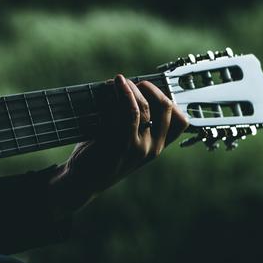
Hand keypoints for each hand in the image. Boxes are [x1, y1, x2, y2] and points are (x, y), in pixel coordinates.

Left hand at [45, 74, 188, 221]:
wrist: (81, 181)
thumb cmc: (100, 156)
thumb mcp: (125, 142)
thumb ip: (134, 123)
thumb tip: (130, 87)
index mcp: (157, 147)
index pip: (180, 121)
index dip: (169, 100)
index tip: (150, 90)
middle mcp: (152, 148)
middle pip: (165, 107)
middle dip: (150, 88)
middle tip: (134, 82)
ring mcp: (138, 146)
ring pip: (144, 107)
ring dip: (131, 88)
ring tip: (118, 81)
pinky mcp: (120, 143)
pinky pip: (127, 112)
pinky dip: (121, 94)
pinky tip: (112, 85)